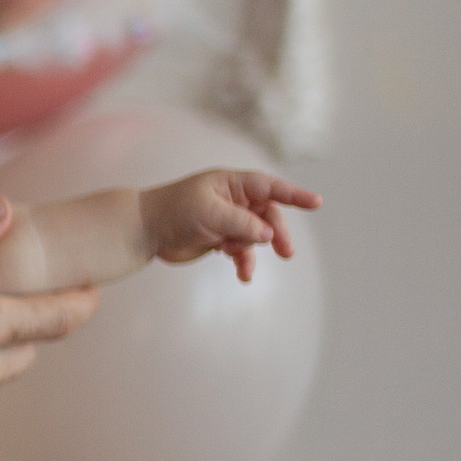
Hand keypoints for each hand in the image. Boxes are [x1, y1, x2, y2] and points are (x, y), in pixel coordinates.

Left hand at [141, 170, 320, 281]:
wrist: (144, 230)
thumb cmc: (174, 211)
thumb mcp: (210, 213)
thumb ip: (242, 223)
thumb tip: (269, 234)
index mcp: (231, 184)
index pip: (269, 186)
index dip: (293, 194)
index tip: (316, 202)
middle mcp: (233, 200)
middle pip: (267, 216)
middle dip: (277, 233)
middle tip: (286, 252)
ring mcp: (228, 220)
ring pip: (256, 236)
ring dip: (255, 251)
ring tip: (242, 264)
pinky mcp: (220, 238)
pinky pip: (242, 251)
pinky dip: (244, 262)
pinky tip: (243, 275)